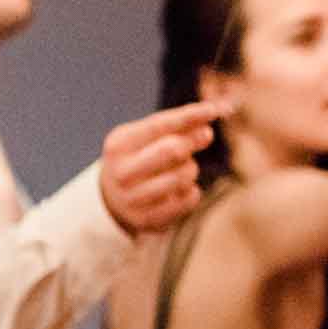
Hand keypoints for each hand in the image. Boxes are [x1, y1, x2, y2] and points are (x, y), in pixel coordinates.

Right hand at [100, 100, 228, 232]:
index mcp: (119, 144)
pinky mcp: (147, 220)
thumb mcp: (147, 138)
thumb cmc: (139, 159)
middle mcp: (121, 172)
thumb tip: (211, 117)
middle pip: (173, 150)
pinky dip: (193, 191)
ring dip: (192, 168)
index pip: (159, 124)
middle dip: (194, 140)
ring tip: (184, 167)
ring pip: (183, 176)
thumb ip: (176, 126)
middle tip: (206, 135)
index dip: (190, 115)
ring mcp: (132, 198)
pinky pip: (189, 200)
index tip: (215, 108)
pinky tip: (182, 189)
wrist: (112, 201)